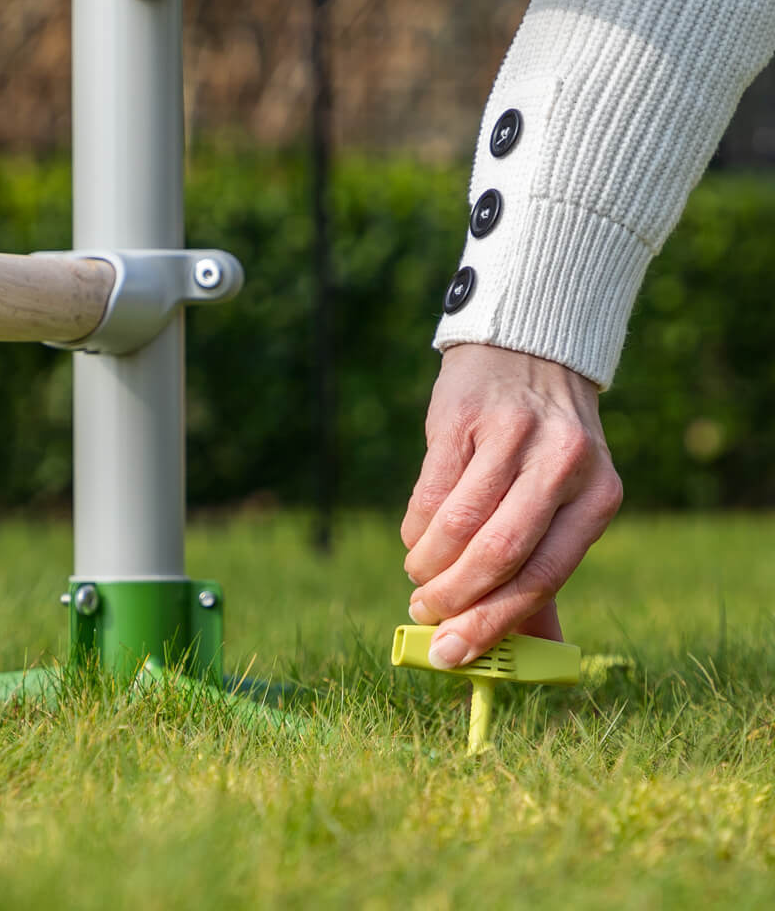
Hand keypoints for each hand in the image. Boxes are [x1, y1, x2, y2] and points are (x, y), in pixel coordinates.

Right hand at [401, 343, 621, 668]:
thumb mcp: (564, 504)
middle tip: (425, 616)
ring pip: (458, 526)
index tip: (451, 654)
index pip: (544, 575)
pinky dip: (415, 529)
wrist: (527, 355)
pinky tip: (417, 537)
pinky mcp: (463, 418)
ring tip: (419, 577)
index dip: (493, 623)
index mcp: (599, 498)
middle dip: (454, 600)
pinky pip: (428, 493)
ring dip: (428, 566)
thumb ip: (543, 576)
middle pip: (499, 554)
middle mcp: (563, 465)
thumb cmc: (542, 451)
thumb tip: (523, 660)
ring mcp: (512, 436)